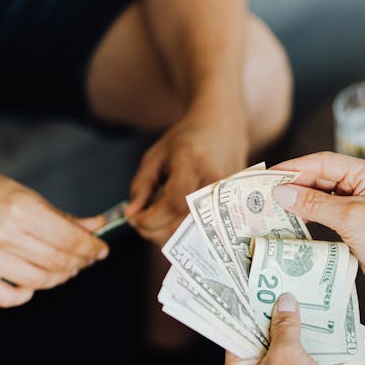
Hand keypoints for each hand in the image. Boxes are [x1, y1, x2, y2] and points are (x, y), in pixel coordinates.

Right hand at [0, 163, 108, 307]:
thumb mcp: (26, 196)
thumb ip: (62, 217)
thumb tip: (96, 227)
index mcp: (18, 209)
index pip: (68, 239)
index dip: (90, 247)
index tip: (100, 249)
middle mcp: (1, 234)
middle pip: (57, 261)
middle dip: (79, 262)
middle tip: (85, 259)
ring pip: (38, 281)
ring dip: (59, 278)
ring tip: (65, 270)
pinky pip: (7, 298)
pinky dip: (25, 294)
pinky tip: (31, 284)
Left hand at [126, 109, 248, 246]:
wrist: (224, 128)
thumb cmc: (186, 141)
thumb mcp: (156, 156)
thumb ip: (141, 186)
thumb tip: (131, 216)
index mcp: (191, 161)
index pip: (173, 203)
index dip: (151, 218)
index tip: (134, 218)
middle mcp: (213, 180)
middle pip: (185, 223)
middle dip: (156, 232)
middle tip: (142, 224)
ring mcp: (228, 194)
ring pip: (195, 233)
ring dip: (170, 236)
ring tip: (158, 221)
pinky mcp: (234, 204)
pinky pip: (206, 231)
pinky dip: (185, 233)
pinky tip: (175, 222)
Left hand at [221, 293, 356, 364]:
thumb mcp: (290, 353)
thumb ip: (284, 325)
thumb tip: (283, 302)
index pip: (234, 338)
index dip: (247, 313)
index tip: (256, 292)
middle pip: (253, 346)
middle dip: (268, 323)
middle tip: (279, 296)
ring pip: (271, 357)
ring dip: (283, 336)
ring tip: (295, 310)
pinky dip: (293, 353)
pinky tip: (306, 335)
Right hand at [271, 151, 364, 303]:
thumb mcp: (349, 219)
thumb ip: (313, 204)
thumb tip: (281, 191)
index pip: (324, 162)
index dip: (294, 168)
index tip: (268, 176)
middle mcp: (364, 184)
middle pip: (320, 177)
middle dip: (293, 185)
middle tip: (264, 194)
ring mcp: (359, 204)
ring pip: (321, 196)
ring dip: (299, 201)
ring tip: (272, 207)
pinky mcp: (354, 224)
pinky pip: (325, 214)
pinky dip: (308, 216)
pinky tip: (292, 221)